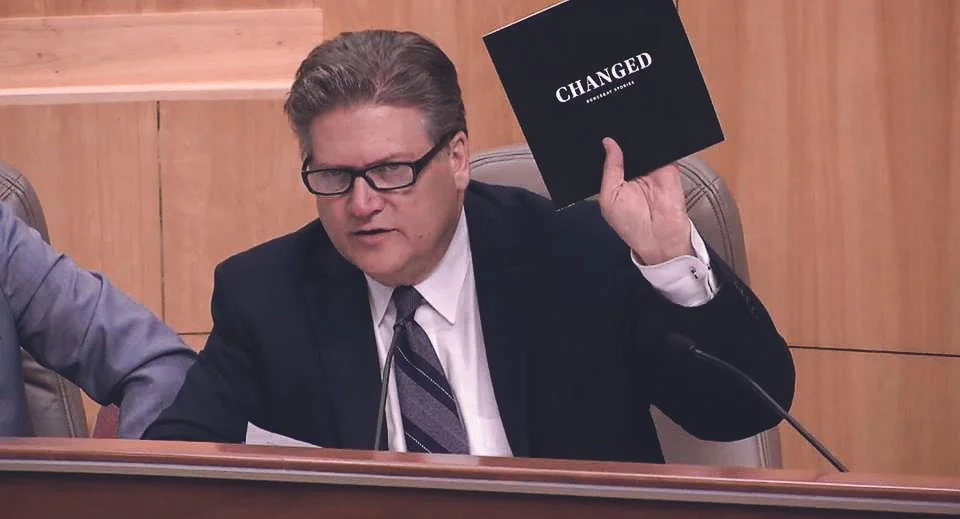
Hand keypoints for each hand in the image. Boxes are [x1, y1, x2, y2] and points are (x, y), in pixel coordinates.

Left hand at [598, 137, 693, 264]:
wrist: (660, 236)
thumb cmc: (631, 224)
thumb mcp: (609, 197)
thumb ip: (610, 169)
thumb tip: (608, 143)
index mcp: (617, 179)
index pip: (610, 156)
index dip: (606, 148)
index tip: (600, 138)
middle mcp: (634, 173)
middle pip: (627, 147)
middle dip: (621, 141)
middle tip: (615, 134)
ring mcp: (652, 168)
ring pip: (644, 145)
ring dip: (639, 141)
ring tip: (631, 141)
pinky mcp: (669, 166)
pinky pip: (663, 148)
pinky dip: (656, 143)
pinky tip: (648, 143)